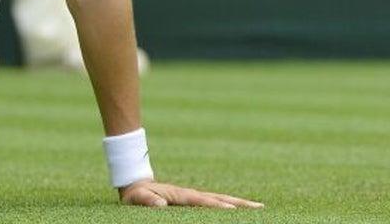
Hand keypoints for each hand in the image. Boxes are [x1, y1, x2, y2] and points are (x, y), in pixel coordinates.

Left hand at [119, 178, 262, 208]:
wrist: (136, 186)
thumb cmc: (136, 194)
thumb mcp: (136, 197)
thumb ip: (147, 200)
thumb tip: (160, 204)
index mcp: (180, 195)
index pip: (202, 201)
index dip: (217, 206)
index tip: (233, 210)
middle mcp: (192, 194)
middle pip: (219, 199)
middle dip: (239, 203)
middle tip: (260, 207)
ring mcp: (195, 198)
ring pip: (221, 201)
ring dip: (239, 205)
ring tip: (259, 208)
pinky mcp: (195, 202)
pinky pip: (215, 204)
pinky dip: (230, 207)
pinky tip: (241, 212)